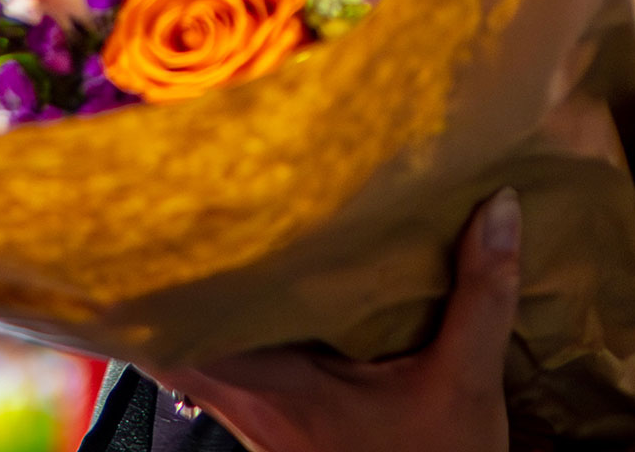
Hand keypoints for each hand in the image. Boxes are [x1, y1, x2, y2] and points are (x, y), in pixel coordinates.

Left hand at [139, 188, 521, 451]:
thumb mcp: (468, 385)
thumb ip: (481, 294)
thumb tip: (499, 205)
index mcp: (284, 396)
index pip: (183, 345)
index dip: (145, 295)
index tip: (134, 235)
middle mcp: (258, 412)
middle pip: (183, 342)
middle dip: (175, 281)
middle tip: (171, 210)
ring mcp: (265, 426)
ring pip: (208, 358)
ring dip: (206, 304)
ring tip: (206, 234)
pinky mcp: (281, 431)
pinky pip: (238, 371)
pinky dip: (239, 330)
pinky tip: (261, 288)